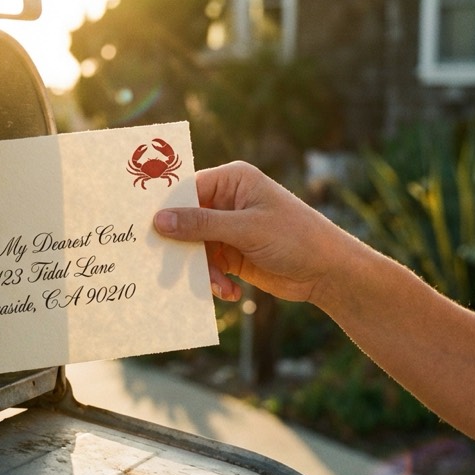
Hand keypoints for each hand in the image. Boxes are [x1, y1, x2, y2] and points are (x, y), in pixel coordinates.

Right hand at [153, 161, 331, 302]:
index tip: (146, 228)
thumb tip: (159, 220)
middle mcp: (227, 201)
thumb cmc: (295, 237)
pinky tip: (230, 293)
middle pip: (186, 221)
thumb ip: (202, 225)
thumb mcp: (246, 229)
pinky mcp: (233, 255)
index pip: (188, 189)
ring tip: (218, 286)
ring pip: (195, 248)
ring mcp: (229, 229)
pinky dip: (215, 281)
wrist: (328, 272)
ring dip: (202, 270)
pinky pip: (209, 266)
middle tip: (167, 269)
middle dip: (182, 247)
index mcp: (232, 180)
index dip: (167, 208)